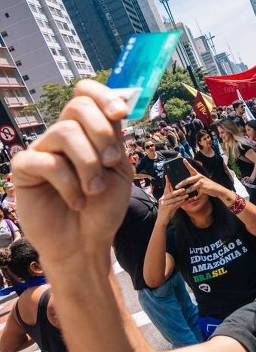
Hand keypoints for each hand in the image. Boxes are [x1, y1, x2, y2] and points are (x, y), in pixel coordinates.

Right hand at [11, 80, 131, 266]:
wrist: (86, 242)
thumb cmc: (103, 209)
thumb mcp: (120, 172)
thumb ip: (117, 140)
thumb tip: (117, 107)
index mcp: (88, 133)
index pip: (86, 94)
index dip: (103, 96)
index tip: (121, 113)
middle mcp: (63, 136)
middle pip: (78, 107)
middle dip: (103, 133)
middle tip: (113, 162)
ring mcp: (43, 150)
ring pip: (65, 133)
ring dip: (89, 164)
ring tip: (95, 191)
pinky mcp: (24, 169)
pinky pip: (48, 162)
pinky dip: (70, 184)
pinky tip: (77, 202)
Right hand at [157, 179, 187, 226]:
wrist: (162, 222)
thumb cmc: (167, 213)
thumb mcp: (171, 205)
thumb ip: (175, 200)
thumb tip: (182, 196)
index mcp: (163, 198)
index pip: (166, 188)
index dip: (167, 182)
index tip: (168, 176)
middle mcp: (163, 200)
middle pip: (170, 193)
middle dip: (177, 190)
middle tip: (183, 187)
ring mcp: (164, 204)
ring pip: (172, 198)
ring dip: (180, 196)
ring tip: (186, 194)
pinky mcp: (167, 209)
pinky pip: (174, 205)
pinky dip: (179, 202)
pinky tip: (184, 201)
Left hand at [176, 159, 227, 199]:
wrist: (218, 190)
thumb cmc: (209, 187)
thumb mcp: (202, 184)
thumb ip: (195, 186)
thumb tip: (188, 190)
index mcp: (198, 175)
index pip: (191, 169)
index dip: (187, 164)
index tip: (183, 159)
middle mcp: (199, 177)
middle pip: (188, 180)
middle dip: (181, 184)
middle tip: (176, 186)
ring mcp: (202, 182)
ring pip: (191, 187)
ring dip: (186, 191)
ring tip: (181, 194)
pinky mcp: (204, 187)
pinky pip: (197, 193)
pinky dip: (194, 197)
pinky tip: (192, 199)